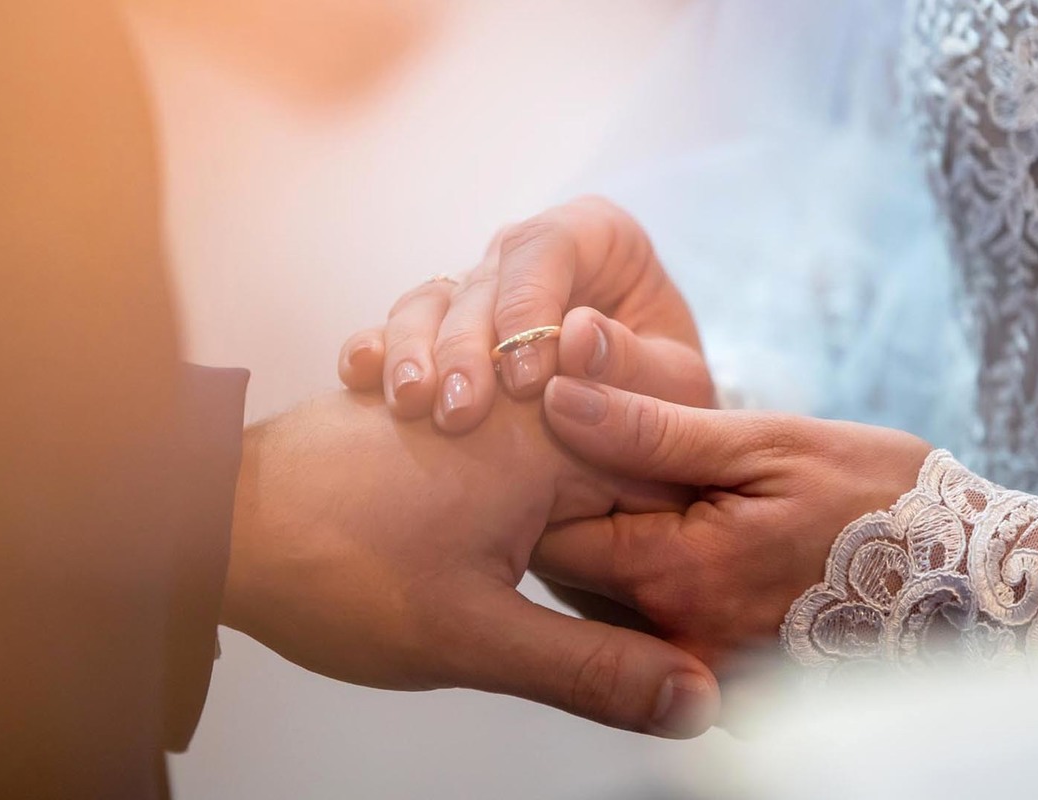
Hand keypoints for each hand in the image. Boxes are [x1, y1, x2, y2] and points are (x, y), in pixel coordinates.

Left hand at [220, 389, 720, 737]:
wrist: (211, 519)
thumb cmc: (331, 568)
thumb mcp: (474, 639)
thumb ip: (594, 669)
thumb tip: (695, 698)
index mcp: (551, 438)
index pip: (675, 479)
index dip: (689, 551)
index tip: (693, 604)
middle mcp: (521, 396)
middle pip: (627, 463)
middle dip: (636, 537)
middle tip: (634, 609)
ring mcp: (477, 396)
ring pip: (573, 455)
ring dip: (583, 517)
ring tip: (566, 580)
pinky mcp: (441, 411)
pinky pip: (519, 447)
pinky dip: (532, 496)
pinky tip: (511, 543)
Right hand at [338, 197, 713, 433]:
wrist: (637, 424)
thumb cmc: (666, 396)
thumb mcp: (677, 389)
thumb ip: (637, 364)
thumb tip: (575, 336)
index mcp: (597, 236)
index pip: (548, 247)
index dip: (528, 306)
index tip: (527, 382)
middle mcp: (529, 253)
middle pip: (481, 280)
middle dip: (465, 345)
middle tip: (460, 411)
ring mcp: (479, 287)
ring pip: (429, 300)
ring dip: (413, 352)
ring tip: (412, 407)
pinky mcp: (441, 328)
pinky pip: (395, 329)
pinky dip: (376, 352)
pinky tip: (360, 382)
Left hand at [533, 377, 932, 671]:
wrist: (974, 585)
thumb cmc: (879, 498)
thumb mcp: (768, 444)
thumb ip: (652, 428)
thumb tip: (558, 395)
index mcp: (677, 574)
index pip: (551, 534)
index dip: (544, 484)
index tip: (564, 444)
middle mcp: (677, 640)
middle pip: (571, 579)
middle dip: (572, 518)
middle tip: (608, 465)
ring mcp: (705, 676)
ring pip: (608, 610)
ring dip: (612, 553)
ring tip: (650, 499)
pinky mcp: (730, 692)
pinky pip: (653, 638)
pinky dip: (653, 590)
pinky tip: (689, 548)